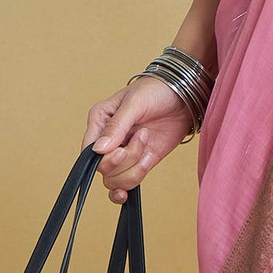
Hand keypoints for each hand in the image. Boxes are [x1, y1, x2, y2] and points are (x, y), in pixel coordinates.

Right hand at [83, 76, 195, 202]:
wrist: (184, 97)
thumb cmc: (156, 90)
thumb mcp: (135, 103)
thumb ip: (116, 126)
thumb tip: (98, 149)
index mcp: (100, 121)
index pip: (88, 151)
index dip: (104, 157)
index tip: (121, 150)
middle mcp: (108, 140)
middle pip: (103, 168)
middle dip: (125, 159)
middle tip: (143, 136)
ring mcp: (123, 153)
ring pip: (115, 180)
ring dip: (134, 168)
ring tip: (148, 146)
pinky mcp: (138, 162)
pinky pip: (128, 183)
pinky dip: (136, 179)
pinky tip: (147, 162)